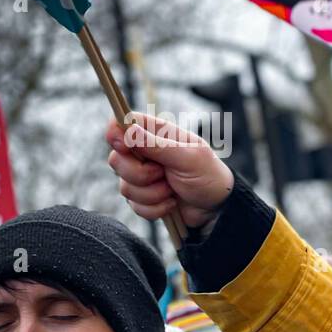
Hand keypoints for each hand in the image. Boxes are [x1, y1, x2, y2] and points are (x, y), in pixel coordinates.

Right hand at [105, 114, 234, 228]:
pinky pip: (134, 205)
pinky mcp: (143, 197)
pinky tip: (171, 203)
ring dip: (153, 194)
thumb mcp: (187, 157)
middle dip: (140, 174)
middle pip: (116, 159)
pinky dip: (155, 208)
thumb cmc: (208, 175)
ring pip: (125, 187)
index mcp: (156, 134)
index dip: (116, 133)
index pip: (121, 123)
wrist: (216, 208)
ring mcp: (142, 176)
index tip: (123, 146)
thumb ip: (156, 144)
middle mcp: (144, 153)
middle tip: (164, 174)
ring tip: (173, 190)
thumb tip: (127, 130)